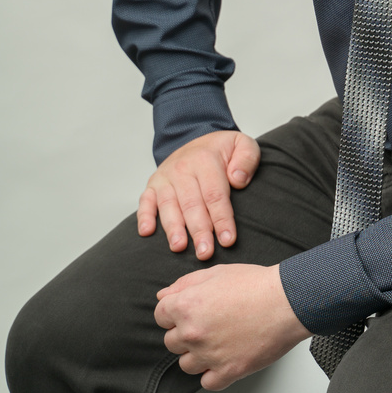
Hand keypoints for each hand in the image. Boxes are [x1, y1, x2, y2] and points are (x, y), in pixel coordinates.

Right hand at [137, 130, 260, 259]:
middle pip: (191, 204)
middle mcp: (182, 168)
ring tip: (179, 247)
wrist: (199, 140)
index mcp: (205, 159)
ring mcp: (165, 177)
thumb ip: (247, 159)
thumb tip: (237, 180)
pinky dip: (144, 216)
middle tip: (205, 252)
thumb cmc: (223, 150)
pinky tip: (147, 232)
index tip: (228, 239)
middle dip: (199, 230)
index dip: (221, 218)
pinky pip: (145, 201)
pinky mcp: (153, 185)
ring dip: (173, 228)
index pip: (214, 194)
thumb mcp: (243, 145)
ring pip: (168, 206)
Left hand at [154, 263, 312, 389]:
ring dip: (198, 355)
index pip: (160, 315)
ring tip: (219, 340)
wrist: (287, 302)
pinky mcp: (227, 372)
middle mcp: (192, 333)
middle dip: (185, 333)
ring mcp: (209, 356)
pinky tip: (226, 357)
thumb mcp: (216, 272)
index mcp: (186, 306)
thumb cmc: (256, 285)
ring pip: (186, 364)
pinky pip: (207, 382)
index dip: (174, 312)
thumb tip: (164, 295)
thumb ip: (184, 283)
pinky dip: (214, 373)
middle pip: (171, 342)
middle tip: (209, 323)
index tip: (188, 311)